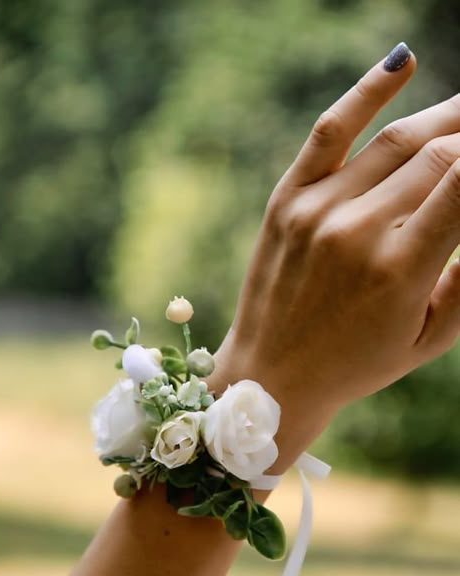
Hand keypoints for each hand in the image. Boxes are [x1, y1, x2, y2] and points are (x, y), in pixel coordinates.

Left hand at [208, 46, 459, 470]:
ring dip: (443, 117)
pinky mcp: (287, 201)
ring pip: (396, 140)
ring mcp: (317, 210)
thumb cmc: (357, 364)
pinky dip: (368, 91)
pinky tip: (403, 61)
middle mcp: (357, 230)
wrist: (271, 375)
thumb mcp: (429, 339)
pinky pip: (331, 131)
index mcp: (400, 269)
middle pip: (438, 153)